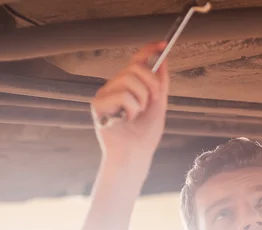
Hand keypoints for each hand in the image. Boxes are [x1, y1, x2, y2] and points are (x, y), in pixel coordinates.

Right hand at [91, 42, 169, 165]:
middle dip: (152, 83)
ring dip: (142, 100)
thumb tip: (163, 59)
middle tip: (153, 101)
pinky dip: (132, 109)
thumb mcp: (159, 104)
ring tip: (137, 114)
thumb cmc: (145, 134)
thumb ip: (160, 82)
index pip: (136, 61)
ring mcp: (105, 94)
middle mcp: (115, 86)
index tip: (163, 44)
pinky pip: (122, 95)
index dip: (149, 50)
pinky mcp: (98, 104)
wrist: (136, 154)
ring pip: (129, 80)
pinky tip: (127, 119)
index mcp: (129, 85)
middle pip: (135, 67)